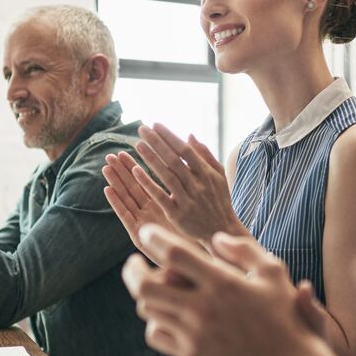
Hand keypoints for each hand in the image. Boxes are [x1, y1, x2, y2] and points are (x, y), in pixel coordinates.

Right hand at [103, 151, 189, 258]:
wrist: (197, 258)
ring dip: (115, 182)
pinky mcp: (139, 235)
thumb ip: (181, 186)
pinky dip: (116, 203)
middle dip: (121, 171)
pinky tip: (108, 190)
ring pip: (126, 199)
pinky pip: (126, 216)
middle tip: (111, 155)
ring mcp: (143, 223)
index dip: (134, 166)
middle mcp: (149, 213)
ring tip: (105, 167)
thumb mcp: (187, 206)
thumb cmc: (194, 232)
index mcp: (158, 204)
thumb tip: (183, 165)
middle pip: (132, 188)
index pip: (144, 182)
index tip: (126, 150)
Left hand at [123, 225, 323, 355]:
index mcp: (222, 283)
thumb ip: (244, 250)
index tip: (146, 233)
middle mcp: (203, 308)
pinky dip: (154, 322)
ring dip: (145, 295)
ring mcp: (194, 334)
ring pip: (148, 310)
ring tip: (151, 286)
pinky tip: (164, 315)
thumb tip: (215, 239)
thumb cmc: (283, 315)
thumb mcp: (272, 272)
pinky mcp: (192, 355)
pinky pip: (156, 336)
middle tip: (133, 263)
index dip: (154, 239)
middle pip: (146, 286)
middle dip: (132, 271)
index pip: (174, 254)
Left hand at [131, 124, 246, 241]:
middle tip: (142, 129)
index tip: (155, 125)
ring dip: (151, 159)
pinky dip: (148, 183)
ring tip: (138, 145)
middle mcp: (198, 185)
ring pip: (166, 176)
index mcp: (207, 174)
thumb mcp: (219, 176)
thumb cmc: (218, 200)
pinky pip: (160, 196)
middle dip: (157, 143)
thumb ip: (205, 155)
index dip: (169, 137)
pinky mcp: (177, 215)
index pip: (185, 150)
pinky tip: (136, 171)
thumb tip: (190, 135)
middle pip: (174, 160)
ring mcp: (187, 200)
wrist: (220, 230)